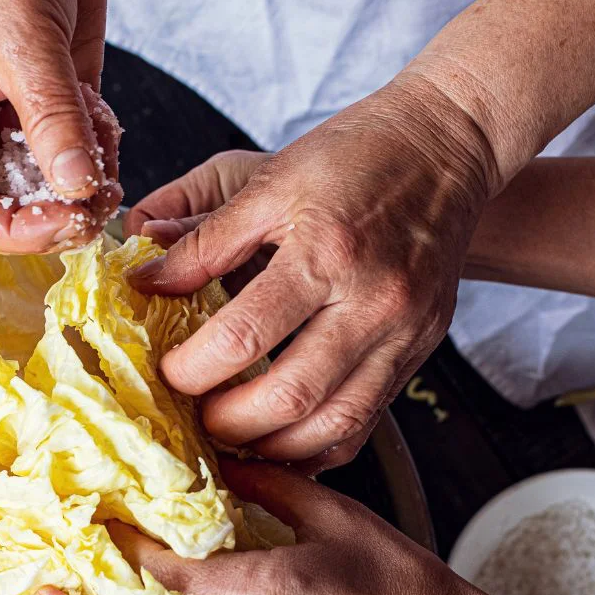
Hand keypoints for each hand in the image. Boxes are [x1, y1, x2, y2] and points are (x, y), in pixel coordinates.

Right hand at [0, 0, 121, 252]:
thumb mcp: (25, 43)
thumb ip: (52, 119)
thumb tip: (75, 189)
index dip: (14, 232)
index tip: (65, 223)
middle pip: (14, 208)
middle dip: (61, 210)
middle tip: (101, 197)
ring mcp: (20, 121)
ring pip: (55, 186)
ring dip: (88, 178)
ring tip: (100, 133)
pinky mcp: (59, 109)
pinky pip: (83, 154)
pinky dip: (102, 148)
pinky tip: (102, 115)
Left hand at [125, 77, 496, 471]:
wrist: (446, 147)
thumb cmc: (357, 156)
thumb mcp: (271, 182)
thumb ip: (205, 240)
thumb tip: (148, 283)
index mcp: (326, 252)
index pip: (245, 336)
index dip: (193, 368)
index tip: (168, 374)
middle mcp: (372, 302)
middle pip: (292, 397)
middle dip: (229, 422)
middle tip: (196, 415)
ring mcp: (404, 332)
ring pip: (336, 425)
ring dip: (275, 447)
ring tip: (234, 436)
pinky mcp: (419, 348)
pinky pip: (368, 420)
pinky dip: (320, 444)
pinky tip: (285, 439)